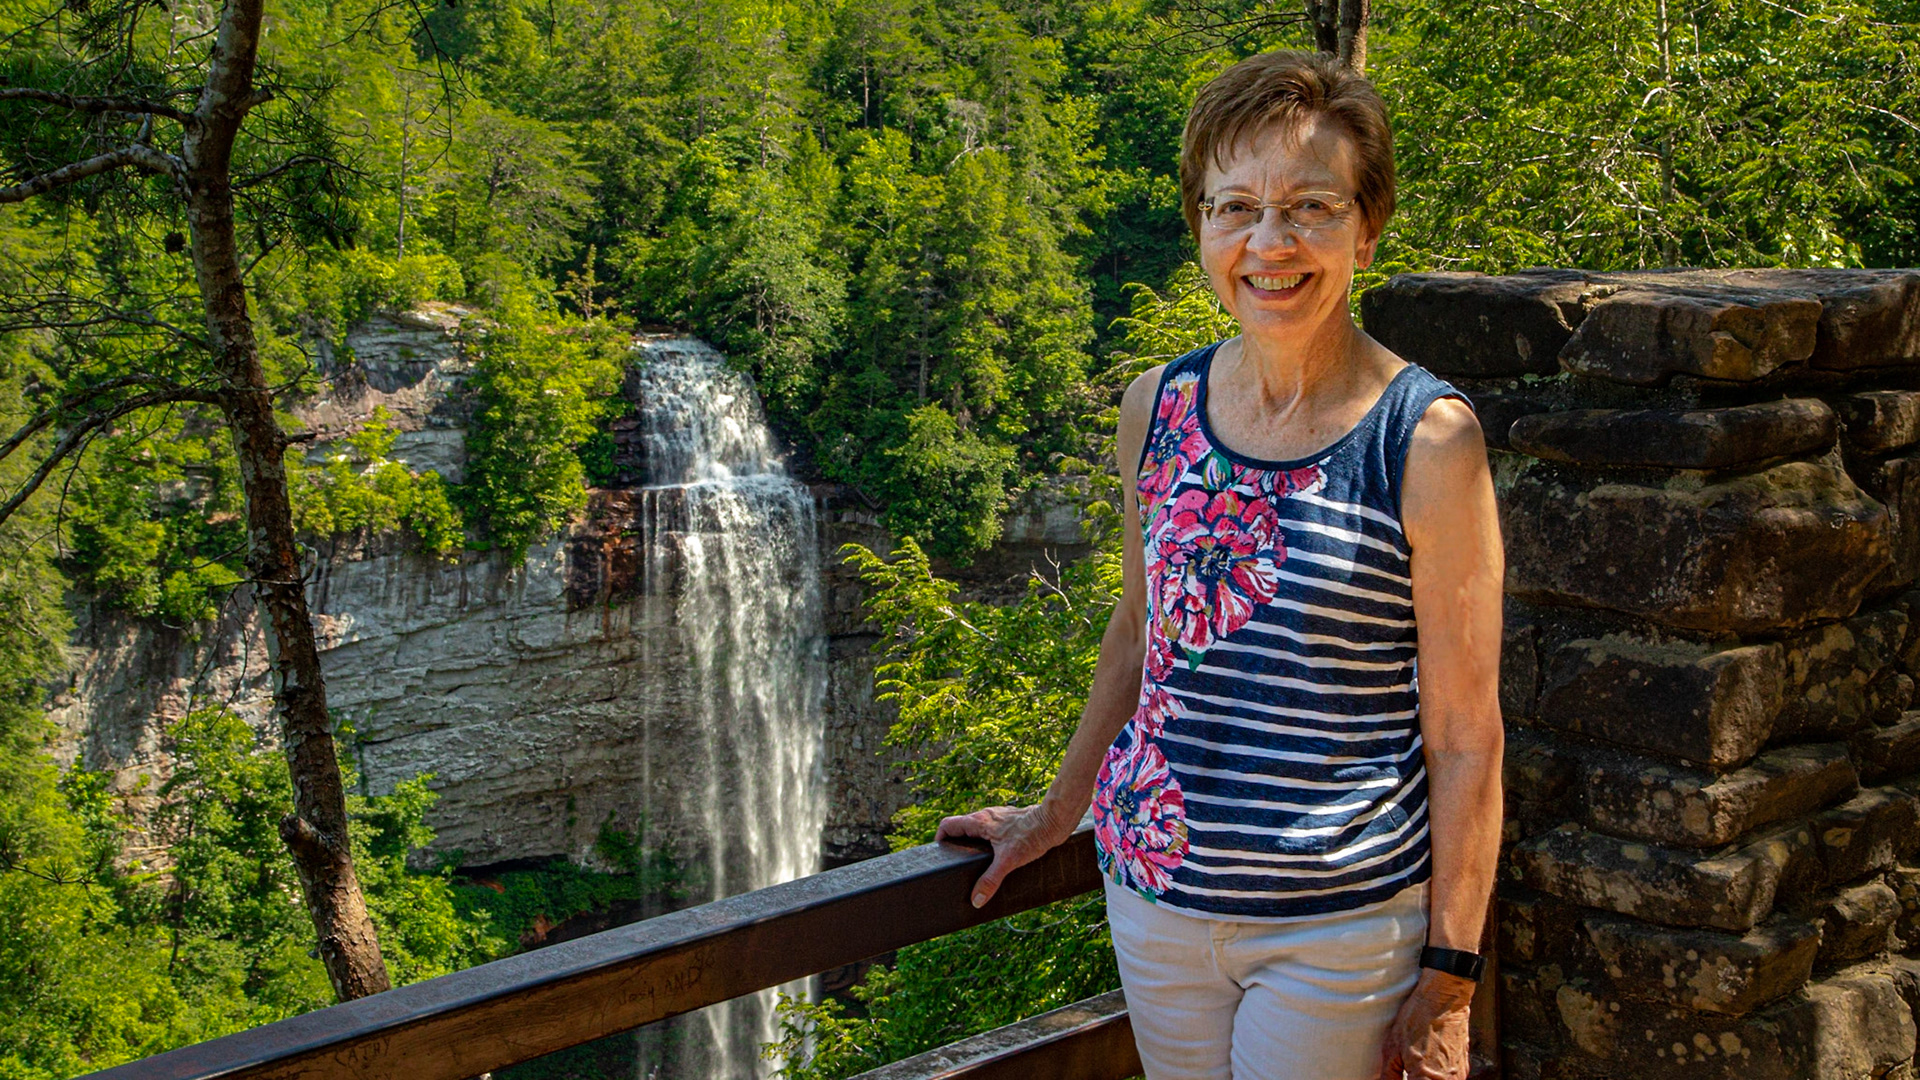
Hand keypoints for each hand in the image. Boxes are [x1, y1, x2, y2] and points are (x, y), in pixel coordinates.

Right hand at [935, 803, 1074, 907]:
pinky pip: (991, 829)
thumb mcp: (1008, 861)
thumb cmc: (1031, 835)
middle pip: (961, 827)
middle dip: (956, 843)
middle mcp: (986, 815)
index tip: (941, 854)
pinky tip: (998, 853)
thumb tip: (976, 899)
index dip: (940, 838)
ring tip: (977, 860)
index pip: (948, 825)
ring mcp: (998, 816)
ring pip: (977, 828)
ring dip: (973, 842)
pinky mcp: (1010, 820)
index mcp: (979, 821)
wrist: (1054, 820)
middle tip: (957, 861)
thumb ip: (990, 880)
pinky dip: (988, 840)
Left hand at [1377, 969, 1474, 1078]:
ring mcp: (1459, 1075)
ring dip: (1426, 1079)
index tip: (1399, 1076)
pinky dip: (1437, 1076)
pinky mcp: (1464, 1067)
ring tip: (1415, 1067)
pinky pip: (1449, 1079)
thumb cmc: (1417, 1019)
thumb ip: (1389, 1075)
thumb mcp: (1393, 1048)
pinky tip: (1428, 1063)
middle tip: (1405, 1072)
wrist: (1444, 998)